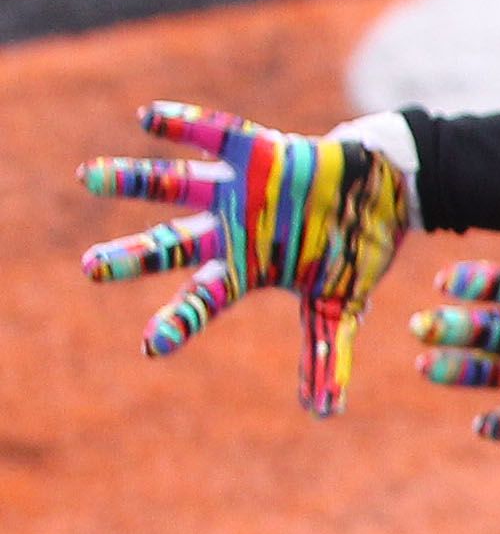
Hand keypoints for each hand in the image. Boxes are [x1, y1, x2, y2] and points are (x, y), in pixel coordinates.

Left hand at [79, 104, 414, 414]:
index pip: (203, 301)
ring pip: (174, 186)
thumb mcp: (339, 304)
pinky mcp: (254, 149)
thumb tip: (324, 415)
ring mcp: (237, 189)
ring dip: (134, 181)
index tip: (151, 346)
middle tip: (91, 270)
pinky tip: (146, 118)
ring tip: (86, 177)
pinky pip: (213, 134)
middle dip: (131, 259)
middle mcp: (229, 230)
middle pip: (169, 246)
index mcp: (245, 268)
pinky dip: (182, 125)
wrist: (380, 188)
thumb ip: (326, 354)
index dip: (179, 323)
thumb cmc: (352, 247)